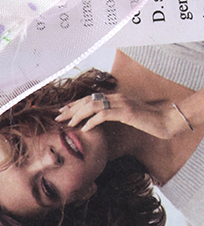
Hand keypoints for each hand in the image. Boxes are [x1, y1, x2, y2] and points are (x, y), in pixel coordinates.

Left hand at [55, 93, 188, 139]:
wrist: (166, 120)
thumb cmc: (148, 120)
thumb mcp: (127, 115)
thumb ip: (114, 114)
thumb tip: (98, 120)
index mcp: (114, 97)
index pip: (89, 98)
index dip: (74, 104)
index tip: (62, 110)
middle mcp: (115, 97)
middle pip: (86, 100)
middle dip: (71, 108)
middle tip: (58, 117)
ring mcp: (120, 103)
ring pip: (92, 106)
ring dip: (78, 114)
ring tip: (69, 123)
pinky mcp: (126, 112)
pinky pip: (104, 115)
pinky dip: (92, 121)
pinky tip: (85, 129)